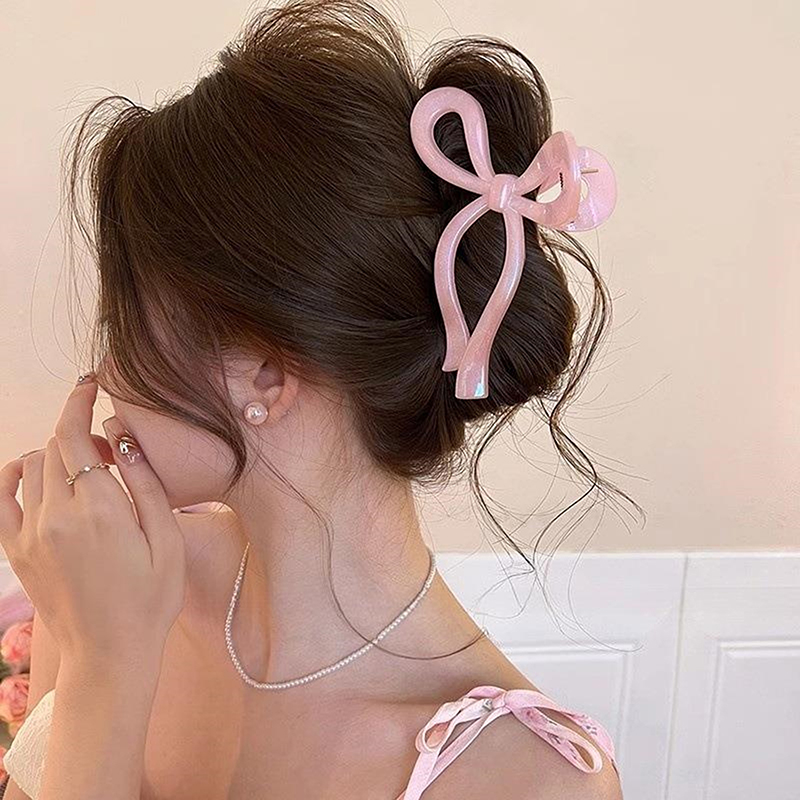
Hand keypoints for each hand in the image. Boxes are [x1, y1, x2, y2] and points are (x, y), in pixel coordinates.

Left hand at [0, 374, 185, 664]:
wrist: (109, 653)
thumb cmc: (150, 598)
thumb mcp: (167, 540)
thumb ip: (146, 484)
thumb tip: (122, 436)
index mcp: (100, 510)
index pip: (75, 435)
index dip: (80, 401)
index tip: (91, 383)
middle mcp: (57, 515)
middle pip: (55, 446)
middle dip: (79, 431)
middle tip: (109, 447)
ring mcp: (31, 533)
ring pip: (32, 466)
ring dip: (57, 454)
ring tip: (87, 471)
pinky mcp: (17, 550)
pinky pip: (4, 495)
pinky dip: (16, 475)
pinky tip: (35, 474)